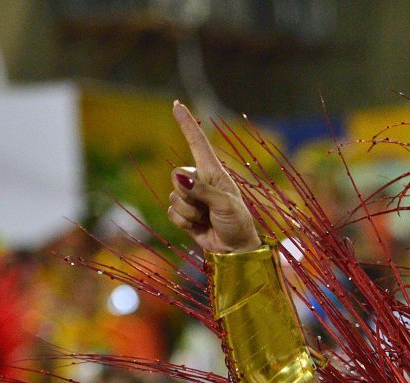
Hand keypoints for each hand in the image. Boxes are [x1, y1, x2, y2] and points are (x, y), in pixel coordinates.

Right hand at [168, 101, 263, 254]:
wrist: (235, 251)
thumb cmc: (238, 224)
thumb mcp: (225, 204)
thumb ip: (202, 191)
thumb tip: (180, 179)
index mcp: (214, 173)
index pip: (197, 143)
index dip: (187, 124)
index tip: (176, 104)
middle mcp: (200, 182)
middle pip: (177, 176)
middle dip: (190, 196)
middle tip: (209, 209)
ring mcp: (191, 198)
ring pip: (174, 198)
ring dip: (190, 213)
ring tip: (207, 219)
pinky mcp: (184, 214)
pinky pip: (172, 213)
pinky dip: (184, 223)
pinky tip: (199, 227)